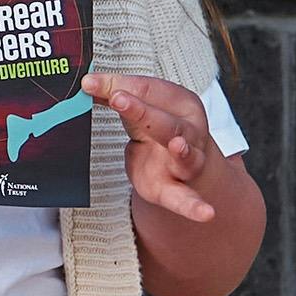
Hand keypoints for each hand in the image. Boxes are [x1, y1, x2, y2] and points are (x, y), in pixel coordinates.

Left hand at [101, 73, 266, 295]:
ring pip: (186, 156)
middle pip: (167, 121)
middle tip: (119, 99)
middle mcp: (188, 131)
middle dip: (143, 111)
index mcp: (181, 103)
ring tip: (177, 146)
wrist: (181, 164)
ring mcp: (185, 162)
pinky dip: (196, 206)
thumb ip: (115, 93)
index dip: (123, 86)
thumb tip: (88, 81)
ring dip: (182, 151)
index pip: (150, 91)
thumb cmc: (158, 127)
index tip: (92, 84)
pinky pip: (188, 199)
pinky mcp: (176, 190)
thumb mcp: (138, 108)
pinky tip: (206, 213)